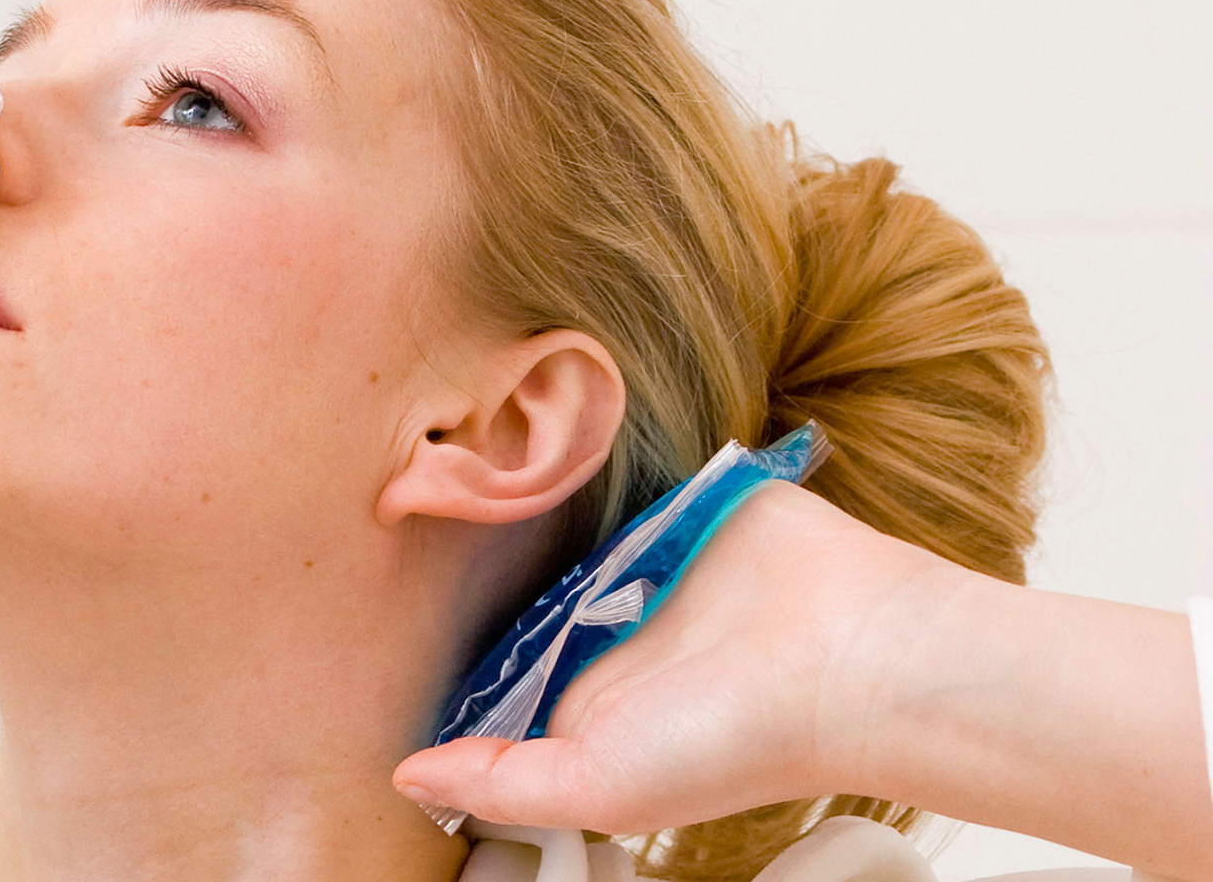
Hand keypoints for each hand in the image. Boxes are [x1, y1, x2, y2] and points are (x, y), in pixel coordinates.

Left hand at [392, 480, 958, 833]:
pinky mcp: (673, 503)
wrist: (849, 652)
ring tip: (445, 465)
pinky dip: (577, 459)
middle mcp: (604, 628)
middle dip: (461, 568)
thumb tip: (407, 778)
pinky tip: (525, 436)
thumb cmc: (735, 737)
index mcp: (581, 696)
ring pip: (550, 529)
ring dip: (510, 504)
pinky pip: (609, 474)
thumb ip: (503, 784)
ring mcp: (639, 561)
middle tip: (394, 514)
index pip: (491, 669)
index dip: (441, 647)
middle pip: (511, 592)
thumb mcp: (602, 788)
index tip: (374, 613)